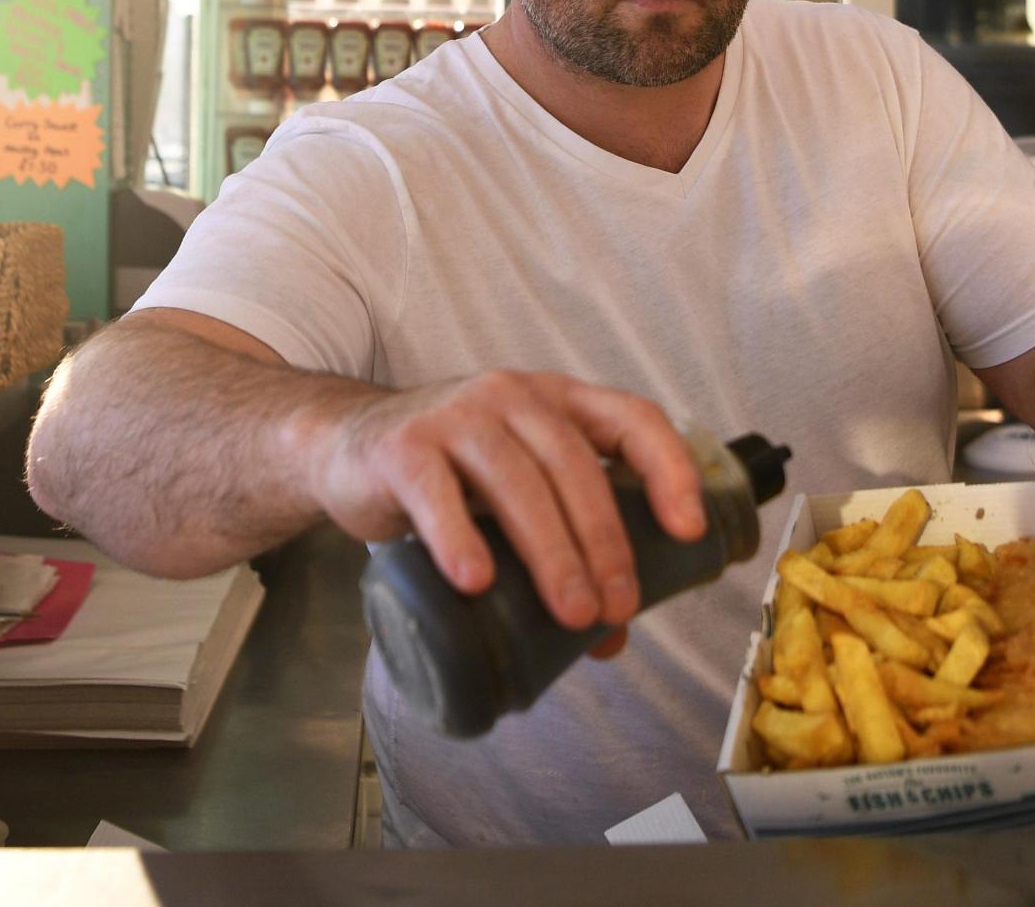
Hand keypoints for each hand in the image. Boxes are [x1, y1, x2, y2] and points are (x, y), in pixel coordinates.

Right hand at [309, 371, 707, 632]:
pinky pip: (437, 492)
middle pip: (575, 464)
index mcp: (555, 401)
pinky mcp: (402, 446)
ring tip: (573, 613)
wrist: (343, 445)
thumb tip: (611, 638)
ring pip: (517, 480)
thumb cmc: (448, 475)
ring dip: (551, 552)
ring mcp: (455, 415)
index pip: (630, 417)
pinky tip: (476, 581)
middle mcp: (512, 395)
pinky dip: (460, 537)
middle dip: (605, 541)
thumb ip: (561, 552)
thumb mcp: (511, 500)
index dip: (669, 468)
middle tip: (617, 609)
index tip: (690, 531)